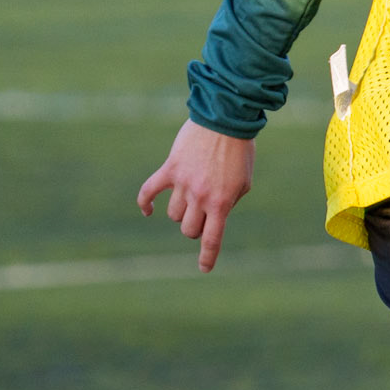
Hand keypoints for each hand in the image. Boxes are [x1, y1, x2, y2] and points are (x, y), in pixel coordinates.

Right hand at [137, 120, 255, 271]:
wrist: (225, 120)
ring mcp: (183, 184)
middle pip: (188, 228)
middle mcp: (200, 197)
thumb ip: (228, 202)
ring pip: (173, 213)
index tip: (203, 269)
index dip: (207, 257)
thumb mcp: (243, 183)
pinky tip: (148, 211)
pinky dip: (145, 203)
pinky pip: (149, 191)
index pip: (212, 239)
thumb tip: (211, 215)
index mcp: (222, 203)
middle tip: (202, 215)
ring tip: (190, 197)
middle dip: (194, 227)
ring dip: (179, 212)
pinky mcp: (170, 169)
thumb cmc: (239, 152)